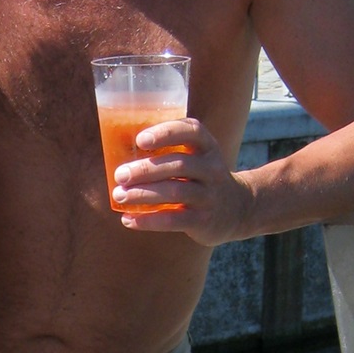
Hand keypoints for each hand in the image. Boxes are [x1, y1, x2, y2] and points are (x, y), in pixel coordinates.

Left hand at [112, 118, 254, 245]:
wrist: (237, 209)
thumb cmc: (201, 177)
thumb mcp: (196, 157)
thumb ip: (167, 150)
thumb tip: (116, 145)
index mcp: (207, 146)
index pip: (191, 131)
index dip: (166, 133)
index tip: (140, 140)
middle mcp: (211, 168)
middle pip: (178, 165)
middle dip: (145, 169)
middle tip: (120, 175)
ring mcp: (209, 195)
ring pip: (175, 192)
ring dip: (143, 194)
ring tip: (119, 195)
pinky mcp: (203, 220)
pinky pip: (174, 220)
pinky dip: (148, 220)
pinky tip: (128, 219)